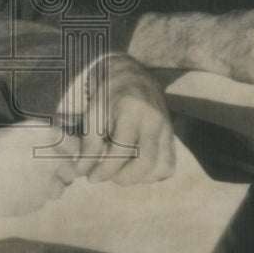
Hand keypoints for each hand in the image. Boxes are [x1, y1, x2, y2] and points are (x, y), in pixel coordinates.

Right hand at [0, 125, 79, 218]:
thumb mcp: (14, 135)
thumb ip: (38, 142)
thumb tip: (54, 150)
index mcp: (47, 134)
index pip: (73, 145)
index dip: (64, 152)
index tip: (55, 157)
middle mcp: (53, 157)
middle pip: (70, 169)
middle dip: (60, 172)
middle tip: (40, 173)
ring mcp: (47, 181)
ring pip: (60, 189)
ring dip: (49, 187)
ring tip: (25, 183)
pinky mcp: (37, 202)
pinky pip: (43, 201)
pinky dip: (34, 198)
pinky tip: (15, 192)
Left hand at [74, 54, 175, 184]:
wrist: (130, 75)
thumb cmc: (108, 93)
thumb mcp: (93, 113)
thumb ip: (89, 144)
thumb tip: (82, 173)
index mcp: (132, 110)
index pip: (121, 151)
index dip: (104, 170)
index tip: (90, 177)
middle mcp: (155, 120)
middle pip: (145, 164)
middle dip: (122, 177)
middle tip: (106, 175)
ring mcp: (167, 128)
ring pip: (161, 167)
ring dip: (140, 177)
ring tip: (120, 170)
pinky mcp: (172, 135)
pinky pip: (168, 164)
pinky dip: (153, 173)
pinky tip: (135, 168)